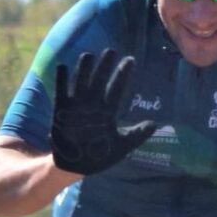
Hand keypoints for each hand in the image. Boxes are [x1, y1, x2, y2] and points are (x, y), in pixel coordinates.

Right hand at [51, 49, 156, 174]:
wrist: (78, 165)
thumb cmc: (100, 155)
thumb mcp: (122, 146)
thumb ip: (137, 135)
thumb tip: (155, 124)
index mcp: (108, 111)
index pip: (117, 89)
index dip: (123, 74)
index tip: (131, 60)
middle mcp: (93, 104)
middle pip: (100, 80)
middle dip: (105, 66)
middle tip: (111, 51)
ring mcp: (77, 106)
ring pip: (81, 82)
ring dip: (84, 69)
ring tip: (89, 56)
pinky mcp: (61, 110)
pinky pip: (61, 92)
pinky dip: (61, 80)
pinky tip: (63, 67)